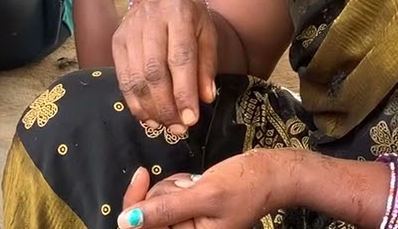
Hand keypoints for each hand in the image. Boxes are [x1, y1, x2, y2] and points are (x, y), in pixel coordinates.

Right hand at [112, 0, 217, 136]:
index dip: (184, 91)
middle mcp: (150, 21)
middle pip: (154, 71)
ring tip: (166, 126)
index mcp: (178, 14)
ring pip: (135, 78)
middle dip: (166, 105)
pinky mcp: (116, 43)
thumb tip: (205, 99)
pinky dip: (134, 103)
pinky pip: (123, 79)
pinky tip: (148, 117)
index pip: (180, 58)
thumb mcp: (207, 33)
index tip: (191, 119)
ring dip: (150, 108)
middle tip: (179, 128)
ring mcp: (129, 31)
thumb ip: (207, 65)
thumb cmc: (190, 16)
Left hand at [117, 150, 294, 228]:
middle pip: (148, 216)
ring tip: (197, 184)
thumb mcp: (205, 195)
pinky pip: (168, 199)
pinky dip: (178, 186)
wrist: (270, 174)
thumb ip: (166, 209)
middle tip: (188, 184)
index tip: (142, 175)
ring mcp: (187, 227)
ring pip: (156, 204)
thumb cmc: (245, 185)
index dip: (136, 205)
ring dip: (172, 187)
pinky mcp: (188, 215)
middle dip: (162, 193)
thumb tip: (127, 220)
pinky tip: (196, 183)